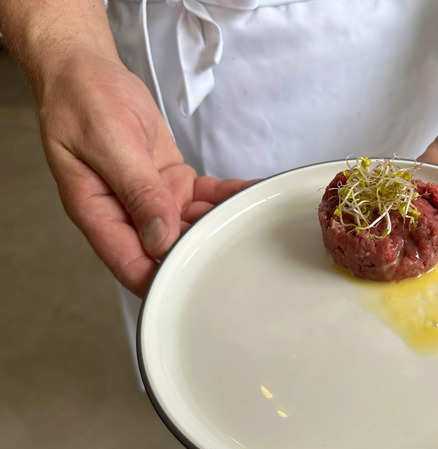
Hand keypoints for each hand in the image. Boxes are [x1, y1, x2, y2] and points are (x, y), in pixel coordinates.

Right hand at [37, 51, 254, 296]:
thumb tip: (159, 238)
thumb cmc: (83, 102)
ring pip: (192, 225)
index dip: (161, 281)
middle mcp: (127, 214)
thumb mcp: (108, 143)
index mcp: (99, 213)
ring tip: (251, 218)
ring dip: (219, 222)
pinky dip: (225, 196)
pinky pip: (204, 197)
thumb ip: (136, 190)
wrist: (89, 72)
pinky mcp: (171, 183)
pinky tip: (249, 194)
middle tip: (237, 247)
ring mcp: (152, 200)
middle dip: (200, 250)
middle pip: (167, 250)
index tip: (196, 283)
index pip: (130, 264)